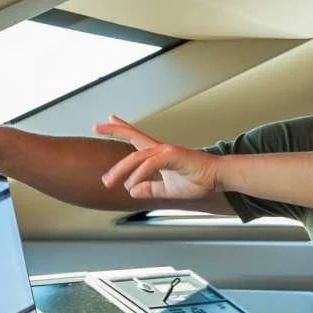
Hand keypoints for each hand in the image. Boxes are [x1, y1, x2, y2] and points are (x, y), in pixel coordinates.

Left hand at [96, 117, 223, 200]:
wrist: (216, 179)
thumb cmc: (197, 181)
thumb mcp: (167, 189)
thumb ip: (150, 189)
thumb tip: (133, 190)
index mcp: (158, 154)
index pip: (135, 137)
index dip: (119, 128)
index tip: (104, 122)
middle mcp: (160, 148)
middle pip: (132, 137)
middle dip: (113, 132)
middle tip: (95, 129)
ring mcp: (166, 151)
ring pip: (137, 156)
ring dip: (120, 169)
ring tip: (109, 181)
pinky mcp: (173, 156)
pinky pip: (150, 165)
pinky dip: (139, 174)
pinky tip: (131, 184)